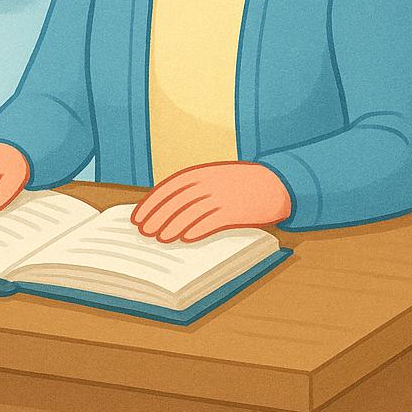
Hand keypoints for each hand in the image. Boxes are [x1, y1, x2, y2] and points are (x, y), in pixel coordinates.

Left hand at [131, 162, 290, 242]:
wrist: (275, 182)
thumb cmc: (239, 185)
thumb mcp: (215, 180)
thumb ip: (194, 191)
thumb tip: (165, 214)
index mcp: (201, 172)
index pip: (168, 188)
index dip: (150, 203)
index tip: (137, 216)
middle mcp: (209, 182)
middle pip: (176, 201)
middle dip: (157, 217)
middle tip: (143, 232)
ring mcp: (223, 195)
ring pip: (191, 212)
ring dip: (173, 226)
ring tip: (160, 239)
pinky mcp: (237, 209)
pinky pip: (213, 220)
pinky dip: (198, 229)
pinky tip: (185, 239)